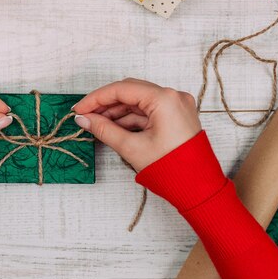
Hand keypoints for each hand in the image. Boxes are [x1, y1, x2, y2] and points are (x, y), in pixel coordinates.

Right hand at [73, 78, 200, 171]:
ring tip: (97, 125)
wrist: (198, 189)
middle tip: (86, 116)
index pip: (122, 89)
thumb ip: (104, 129)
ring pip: (138, 101)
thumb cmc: (171, 169)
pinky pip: (148, 111)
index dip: (96, 98)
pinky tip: (114, 128)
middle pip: (130, 91)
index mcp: (164, 99)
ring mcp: (176, 105)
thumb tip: (84, 119)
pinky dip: (130, 118)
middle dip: (106, 104)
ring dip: (117, 112)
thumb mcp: (131, 147)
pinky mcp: (176, 116)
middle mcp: (173, 96)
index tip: (79, 110)